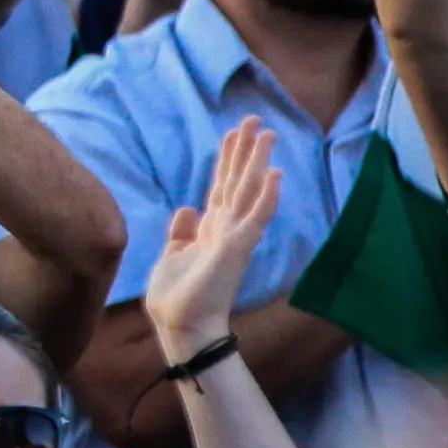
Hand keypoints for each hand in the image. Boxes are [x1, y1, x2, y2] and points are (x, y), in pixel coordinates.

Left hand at [144, 117, 278, 363]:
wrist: (180, 327)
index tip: (232, 132)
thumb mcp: (171, 256)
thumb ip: (180, 232)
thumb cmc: (176, 298)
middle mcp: (225, 229)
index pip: (220, 186)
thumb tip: (185, 208)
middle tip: (254, 119)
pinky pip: (255, 217)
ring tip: (267, 133)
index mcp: (209, 230)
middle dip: (245, 150)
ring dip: (257, 162)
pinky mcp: (236, 248)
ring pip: (248, 190)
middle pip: (236, 180)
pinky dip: (266, 197)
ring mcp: (233, 237)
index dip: (227, 159)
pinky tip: (275, 174)